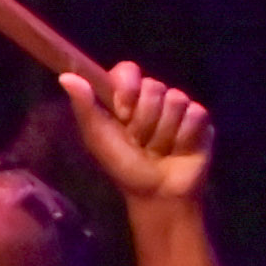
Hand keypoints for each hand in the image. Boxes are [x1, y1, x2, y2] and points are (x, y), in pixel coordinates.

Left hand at [65, 58, 213, 207]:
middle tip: (141, 143)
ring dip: (164, 134)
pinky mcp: (201, 120)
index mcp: (126, 98)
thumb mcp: (99, 139)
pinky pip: (196, 114)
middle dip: (145, 121)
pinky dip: (184, 137)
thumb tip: (65, 76)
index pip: (128, 70)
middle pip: (154, 86)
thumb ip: (84, 107)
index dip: (128, 88)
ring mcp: (178, 107)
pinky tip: (178, 150)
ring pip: (176, 100)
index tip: (123, 112)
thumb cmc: (124, 168)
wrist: (156, 195)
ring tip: (159, 150)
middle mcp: (154, 98)